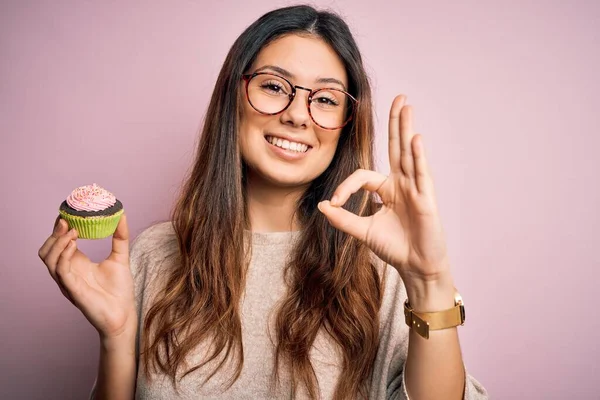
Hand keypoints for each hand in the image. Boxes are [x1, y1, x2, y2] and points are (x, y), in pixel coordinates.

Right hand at [38, 214, 136, 339]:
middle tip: (66, 219)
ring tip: (72, 230)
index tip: (69, 212)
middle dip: (53, 233)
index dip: (60, 228)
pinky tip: (74, 244)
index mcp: (76, 263)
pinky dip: (64, 254)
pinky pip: (60, 269)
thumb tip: (122, 214)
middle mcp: (68, 271)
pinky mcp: (72, 289)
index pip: (59, 242)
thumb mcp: (120, 257)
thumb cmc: (120, 290)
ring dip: (57, 242)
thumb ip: (120, 236)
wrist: (124, 314)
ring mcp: (67, 281)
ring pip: (48, 258)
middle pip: (47, 249)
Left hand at [318, 95, 451, 287]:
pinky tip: (415, 138)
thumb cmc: (393, 247)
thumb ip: (342, 218)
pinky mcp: (426, 198)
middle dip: (396, 123)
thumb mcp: (362, 231)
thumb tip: (321, 205)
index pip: (363, 176)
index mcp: (387, 189)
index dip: (345, 186)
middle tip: (399, 98)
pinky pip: (420, 173)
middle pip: (397, 147)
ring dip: (407, 129)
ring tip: (406, 106)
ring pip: (410, 154)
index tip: (335, 203)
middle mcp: (402, 184)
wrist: (414, 267)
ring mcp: (415, 188)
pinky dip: (418, 156)